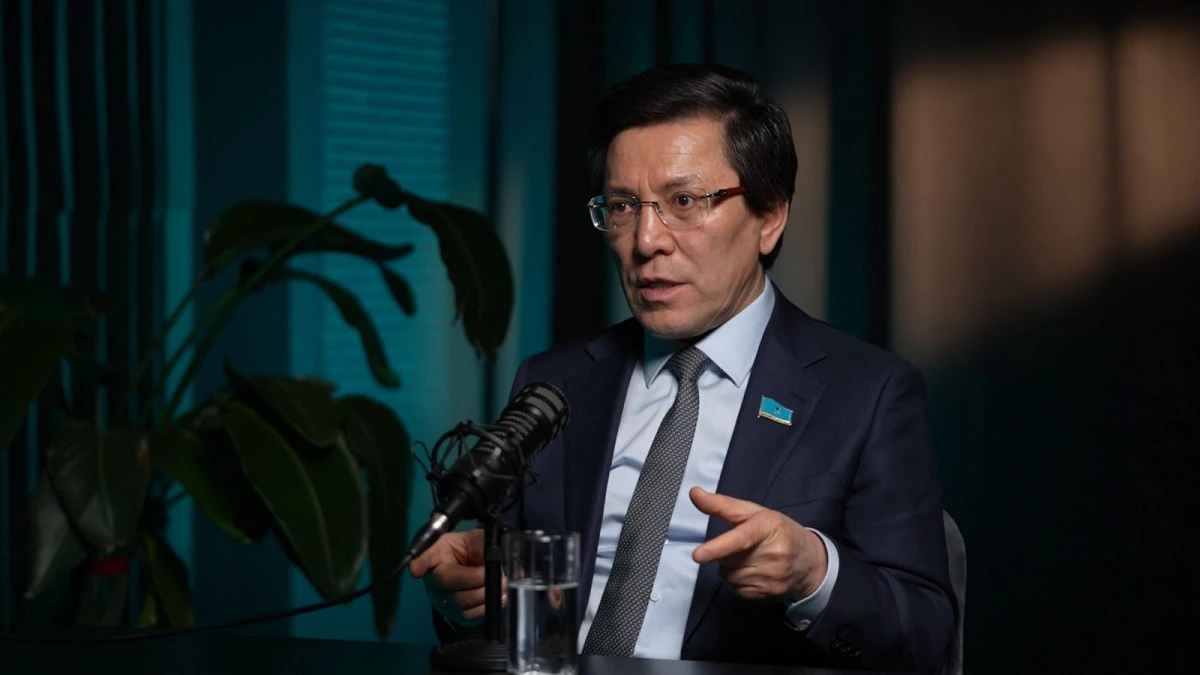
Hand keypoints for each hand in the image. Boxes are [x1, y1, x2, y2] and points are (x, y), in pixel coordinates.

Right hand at [408, 529, 505, 621]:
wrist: (480, 570)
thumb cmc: (472, 551)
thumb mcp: (477, 540)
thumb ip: (481, 544)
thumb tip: (486, 557)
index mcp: (437, 554)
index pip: (424, 557)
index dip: (419, 562)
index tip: (416, 569)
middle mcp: (434, 579)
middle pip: (447, 581)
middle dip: (475, 578)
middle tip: (497, 573)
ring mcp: (442, 599)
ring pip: (459, 601)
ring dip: (485, 593)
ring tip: (501, 583)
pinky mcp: (455, 615)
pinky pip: (469, 616)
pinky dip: (486, 607)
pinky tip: (498, 597)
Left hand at [690, 487, 827, 602]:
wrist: (811, 561)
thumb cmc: (779, 531)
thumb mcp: (755, 512)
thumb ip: (722, 505)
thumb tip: (694, 493)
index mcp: (768, 527)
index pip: (740, 538)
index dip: (718, 547)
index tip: (698, 555)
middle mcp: (773, 553)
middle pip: (727, 559)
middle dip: (725, 553)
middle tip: (743, 546)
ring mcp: (772, 577)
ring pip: (729, 576)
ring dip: (730, 568)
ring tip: (749, 559)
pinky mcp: (769, 594)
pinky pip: (737, 590)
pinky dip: (738, 581)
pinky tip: (752, 572)